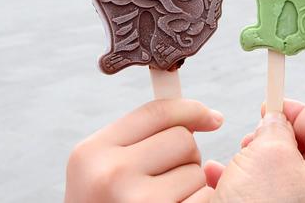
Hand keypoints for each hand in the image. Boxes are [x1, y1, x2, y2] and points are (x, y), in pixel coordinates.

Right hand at [65, 99, 222, 202]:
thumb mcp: (104, 170)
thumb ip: (140, 138)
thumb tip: (206, 117)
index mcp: (91, 153)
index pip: (157, 111)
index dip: (192, 110)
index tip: (213, 119)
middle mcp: (110, 175)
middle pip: (183, 139)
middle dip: (185, 156)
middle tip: (164, 179)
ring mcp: (136, 202)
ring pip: (196, 171)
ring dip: (190, 186)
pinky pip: (203, 197)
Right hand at [205, 100, 304, 202]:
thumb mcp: (268, 155)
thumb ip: (275, 129)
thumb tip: (275, 122)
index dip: (297, 112)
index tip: (274, 103)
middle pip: (304, 155)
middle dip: (273, 140)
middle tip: (251, 136)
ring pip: (280, 179)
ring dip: (251, 163)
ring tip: (232, 160)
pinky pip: (264, 197)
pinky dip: (241, 185)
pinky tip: (217, 178)